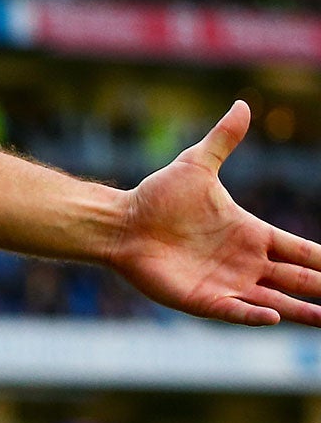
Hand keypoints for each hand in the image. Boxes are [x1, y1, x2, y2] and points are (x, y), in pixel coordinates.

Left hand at [111, 102, 320, 326]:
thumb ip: (223, 139)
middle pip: (297, 279)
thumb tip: (242, 104)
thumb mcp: (196, 164)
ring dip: (302, 310)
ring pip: (275, 301)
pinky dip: (255, 316)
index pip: (299, 250)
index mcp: (251, 234)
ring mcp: (226, 283)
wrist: (120, 222)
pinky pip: (234, 311)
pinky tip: (275, 317)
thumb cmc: (157, 197)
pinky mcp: (202, 298)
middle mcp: (245, 262)